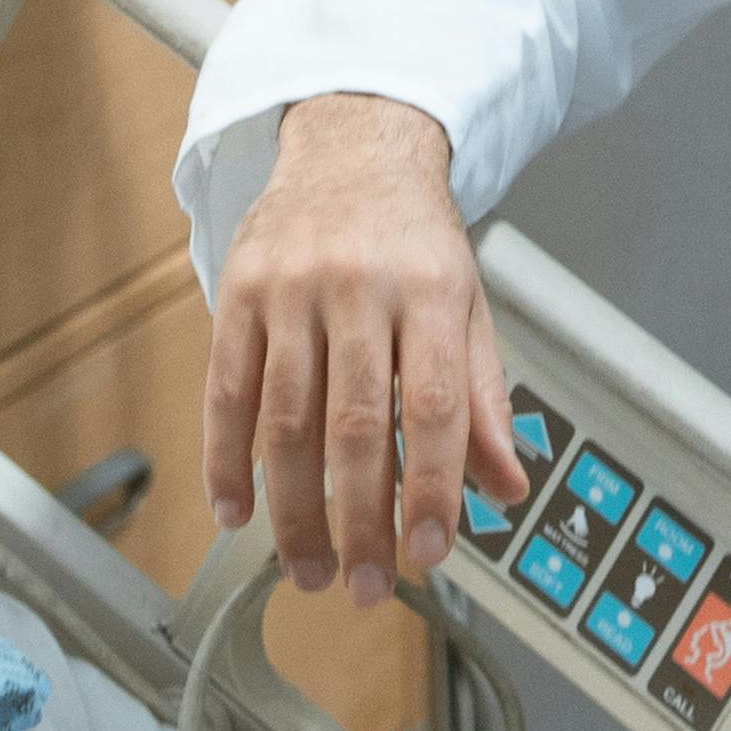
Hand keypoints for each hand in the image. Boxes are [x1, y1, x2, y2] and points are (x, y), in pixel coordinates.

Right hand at [202, 93, 524, 605]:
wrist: (353, 143)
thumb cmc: (415, 238)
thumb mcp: (467, 307)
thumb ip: (484, 400)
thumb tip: (505, 490)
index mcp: (430, 291)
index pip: (433, 406)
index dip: (431, 487)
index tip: (431, 551)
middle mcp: (358, 287)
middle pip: (354, 424)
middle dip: (359, 519)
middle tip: (367, 587)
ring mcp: (290, 290)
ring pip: (285, 419)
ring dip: (293, 509)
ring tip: (308, 570)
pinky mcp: (237, 292)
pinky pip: (225, 391)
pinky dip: (225, 461)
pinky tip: (235, 514)